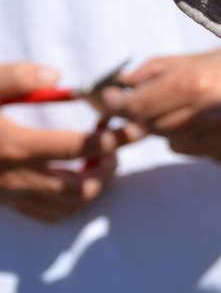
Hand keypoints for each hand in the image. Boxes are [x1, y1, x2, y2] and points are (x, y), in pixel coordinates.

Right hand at [0, 62, 136, 221]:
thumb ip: (15, 77)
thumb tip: (56, 77)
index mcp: (15, 146)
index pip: (81, 148)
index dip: (115, 139)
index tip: (136, 128)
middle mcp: (15, 177)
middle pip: (81, 187)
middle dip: (107, 168)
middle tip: (114, 147)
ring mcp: (7, 195)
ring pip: (66, 207)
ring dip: (90, 187)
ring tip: (96, 163)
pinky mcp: (1, 203)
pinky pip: (43, 215)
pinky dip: (67, 202)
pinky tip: (68, 178)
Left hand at [100, 48, 220, 163]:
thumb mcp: (205, 55)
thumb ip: (160, 69)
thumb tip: (123, 83)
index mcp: (194, 86)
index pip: (135, 107)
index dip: (115, 104)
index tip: (106, 98)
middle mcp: (204, 117)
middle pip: (151, 127)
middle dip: (148, 113)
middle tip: (158, 97)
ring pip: (175, 144)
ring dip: (176, 128)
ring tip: (200, 107)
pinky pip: (202, 152)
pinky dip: (202, 139)